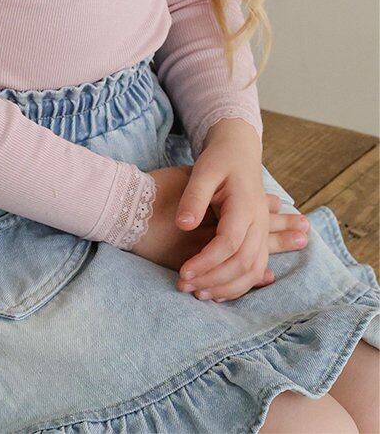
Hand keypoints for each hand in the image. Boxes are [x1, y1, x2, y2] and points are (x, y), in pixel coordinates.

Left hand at [170, 118, 309, 302]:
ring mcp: (262, 230)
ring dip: (227, 287)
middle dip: (214, 279)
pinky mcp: (259, 236)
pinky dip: (239, 284)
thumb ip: (193, 197)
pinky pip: (255, 267)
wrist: (240, 150)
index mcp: (244, 205)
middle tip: (185, 286)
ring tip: (199, 295)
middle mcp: (258, 221)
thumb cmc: (219, 159)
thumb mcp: (203, 170)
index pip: (228, 242)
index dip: (206, 261)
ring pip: (253, 269)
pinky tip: (217, 292)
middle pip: (243, 261)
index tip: (184, 272)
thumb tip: (184, 225)